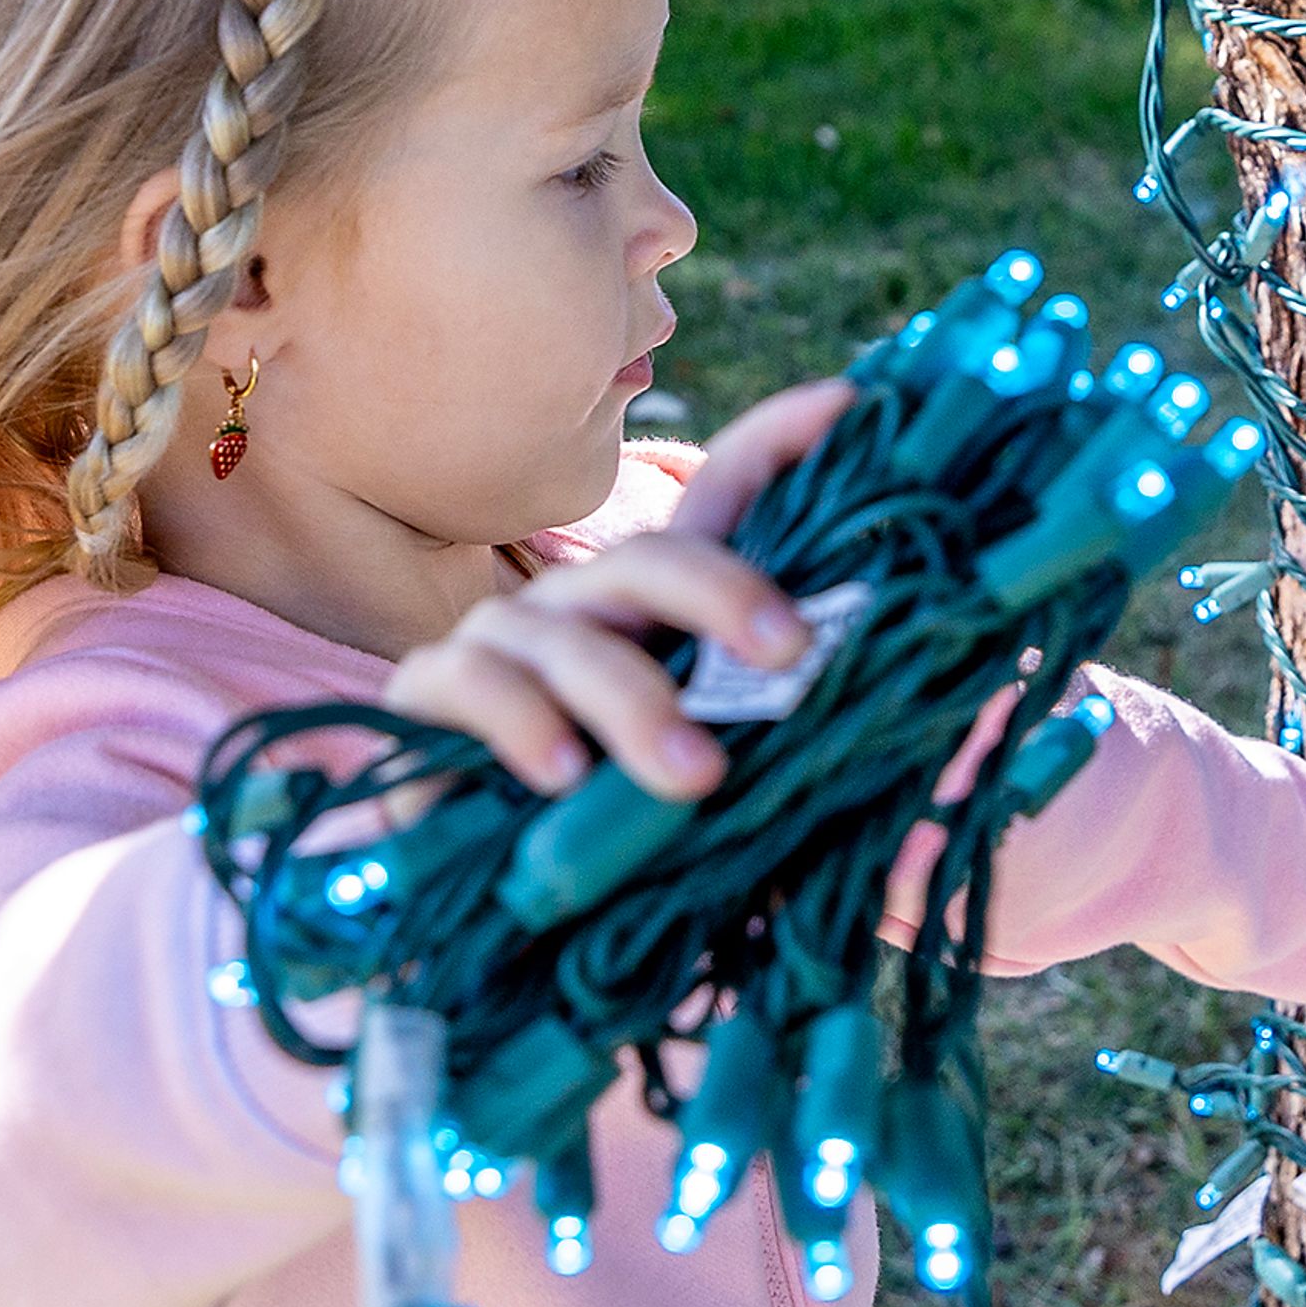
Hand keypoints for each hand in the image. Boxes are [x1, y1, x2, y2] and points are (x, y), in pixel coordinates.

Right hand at [383, 380, 852, 799]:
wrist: (489, 902)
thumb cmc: (616, 844)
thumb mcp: (707, 798)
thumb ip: (769, 766)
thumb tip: (873, 759)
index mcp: (664, 622)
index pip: (721, 507)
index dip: (777, 446)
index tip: (851, 404)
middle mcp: (586, 610)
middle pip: (651, 563)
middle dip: (724, 593)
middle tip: (790, 652)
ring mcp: (505, 639)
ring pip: (573, 637)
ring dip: (636, 704)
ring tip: (695, 779)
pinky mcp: (432, 688)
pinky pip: (476, 683)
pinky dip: (526, 725)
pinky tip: (565, 775)